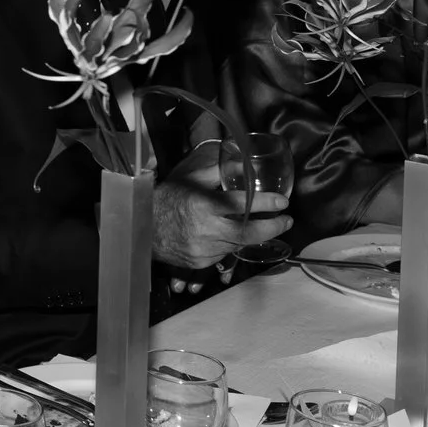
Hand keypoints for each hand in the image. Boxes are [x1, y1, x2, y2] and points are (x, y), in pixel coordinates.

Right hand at [150, 141, 289, 271]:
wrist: (141, 228)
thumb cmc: (166, 199)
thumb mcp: (190, 180)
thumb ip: (217, 173)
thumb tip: (243, 164)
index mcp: (203, 205)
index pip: (242, 205)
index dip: (266, 203)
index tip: (283, 201)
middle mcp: (205, 230)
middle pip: (248, 233)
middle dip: (272, 228)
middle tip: (286, 221)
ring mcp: (203, 249)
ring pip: (238, 245)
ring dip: (252, 235)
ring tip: (262, 225)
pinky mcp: (200, 262)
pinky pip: (224, 255)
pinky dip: (230, 244)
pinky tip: (229, 236)